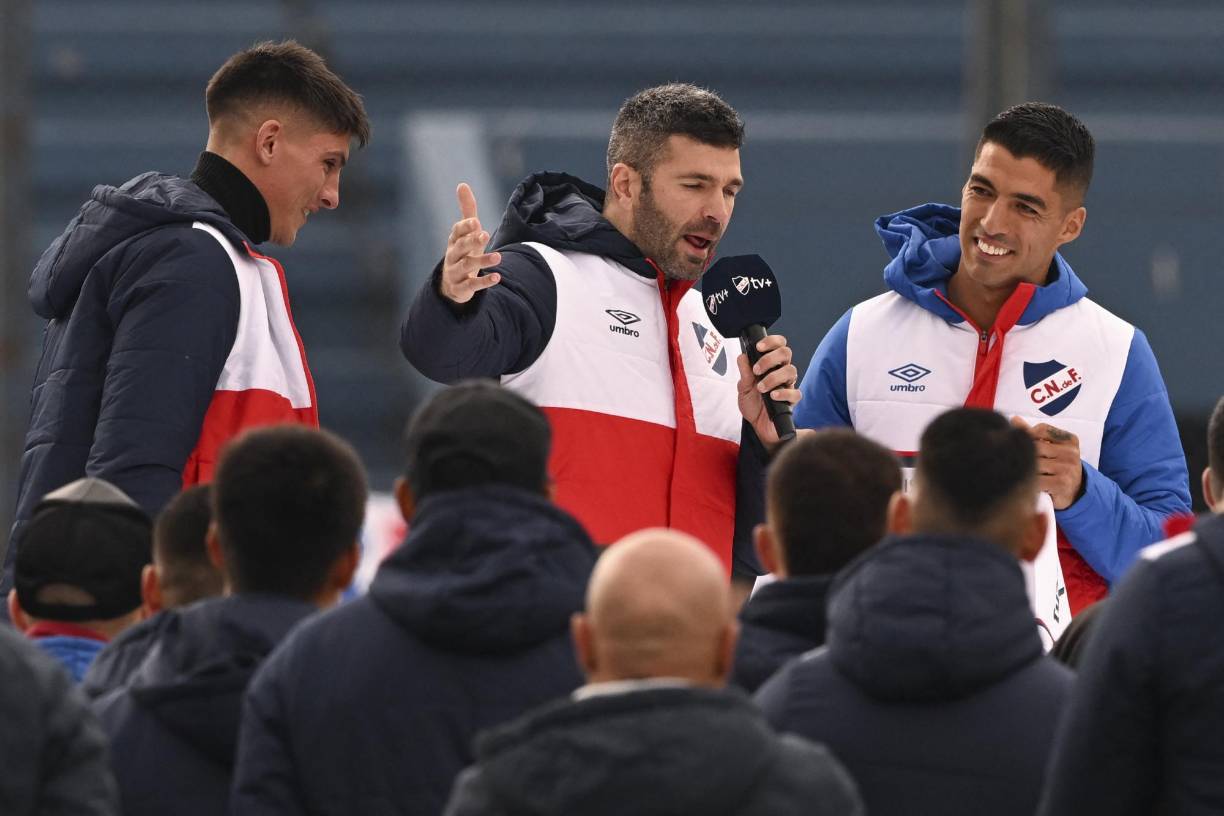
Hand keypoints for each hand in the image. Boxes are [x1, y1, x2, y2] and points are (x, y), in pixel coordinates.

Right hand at [440, 183, 502, 303]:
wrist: (452, 284)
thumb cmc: (463, 252)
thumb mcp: (466, 232)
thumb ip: (467, 210)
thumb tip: (462, 184)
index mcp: (454, 240)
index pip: (457, 232)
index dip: (465, 227)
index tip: (476, 222)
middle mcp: (452, 255)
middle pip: (460, 247)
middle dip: (471, 241)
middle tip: (485, 235)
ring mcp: (455, 273)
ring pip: (467, 266)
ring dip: (482, 261)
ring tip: (498, 257)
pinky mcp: (461, 288)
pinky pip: (472, 285)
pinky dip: (484, 282)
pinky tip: (497, 277)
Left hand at [737, 334, 800, 447]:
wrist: (757, 426)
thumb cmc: (753, 405)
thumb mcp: (743, 388)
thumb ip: (744, 373)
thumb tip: (742, 356)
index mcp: (771, 365)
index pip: (778, 345)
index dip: (771, 341)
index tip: (758, 347)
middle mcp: (781, 372)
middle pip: (786, 353)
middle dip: (770, 358)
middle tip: (757, 370)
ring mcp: (788, 385)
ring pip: (791, 371)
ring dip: (773, 377)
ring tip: (761, 387)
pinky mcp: (791, 401)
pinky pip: (795, 393)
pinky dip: (783, 393)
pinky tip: (772, 396)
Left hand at [1012, 416, 1084, 509]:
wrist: (1075, 492)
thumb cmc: (1058, 467)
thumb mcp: (1052, 448)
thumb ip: (1033, 434)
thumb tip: (1014, 419)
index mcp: (1070, 440)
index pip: (1042, 429)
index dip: (1028, 436)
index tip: (1026, 446)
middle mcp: (1071, 453)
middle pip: (1035, 446)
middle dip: (1024, 454)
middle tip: (1017, 461)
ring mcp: (1067, 468)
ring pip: (1034, 463)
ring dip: (1024, 469)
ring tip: (1021, 472)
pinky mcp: (1061, 483)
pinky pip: (1036, 479)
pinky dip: (1029, 481)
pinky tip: (1028, 483)